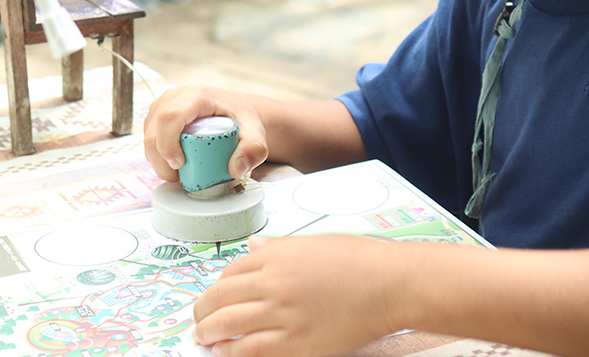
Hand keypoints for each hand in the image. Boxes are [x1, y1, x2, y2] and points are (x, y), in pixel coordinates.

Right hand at [143, 84, 268, 183]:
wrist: (239, 112)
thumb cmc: (243, 120)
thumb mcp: (255, 134)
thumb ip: (253, 150)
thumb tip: (236, 168)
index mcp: (196, 96)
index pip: (170, 117)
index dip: (167, 144)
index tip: (180, 165)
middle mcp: (176, 96)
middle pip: (153, 130)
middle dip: (161, 160)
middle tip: (179, 177)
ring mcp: (164, 103)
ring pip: (147, 135)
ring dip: (157, 159)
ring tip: (179, 171)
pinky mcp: (158, 114)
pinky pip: (149, 136)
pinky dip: (157, 154)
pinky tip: (173, 162)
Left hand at [193, 235, 401, 356]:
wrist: (391, 284)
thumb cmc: (361, 260)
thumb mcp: (314, 243)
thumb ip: (279, 247)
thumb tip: (254, 247)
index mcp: (278, 255)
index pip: (232, 271)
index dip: (218, 285)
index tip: (214, 295)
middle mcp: (275, 282)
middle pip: (222, 297)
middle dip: (203, 311)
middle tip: (198, 320)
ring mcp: (284, 314)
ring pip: (229, 324)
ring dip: (208, 333)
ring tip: (202, 339)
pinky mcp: (297, 343)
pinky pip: (252, 350)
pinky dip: (232, 352)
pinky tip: (224, 353)